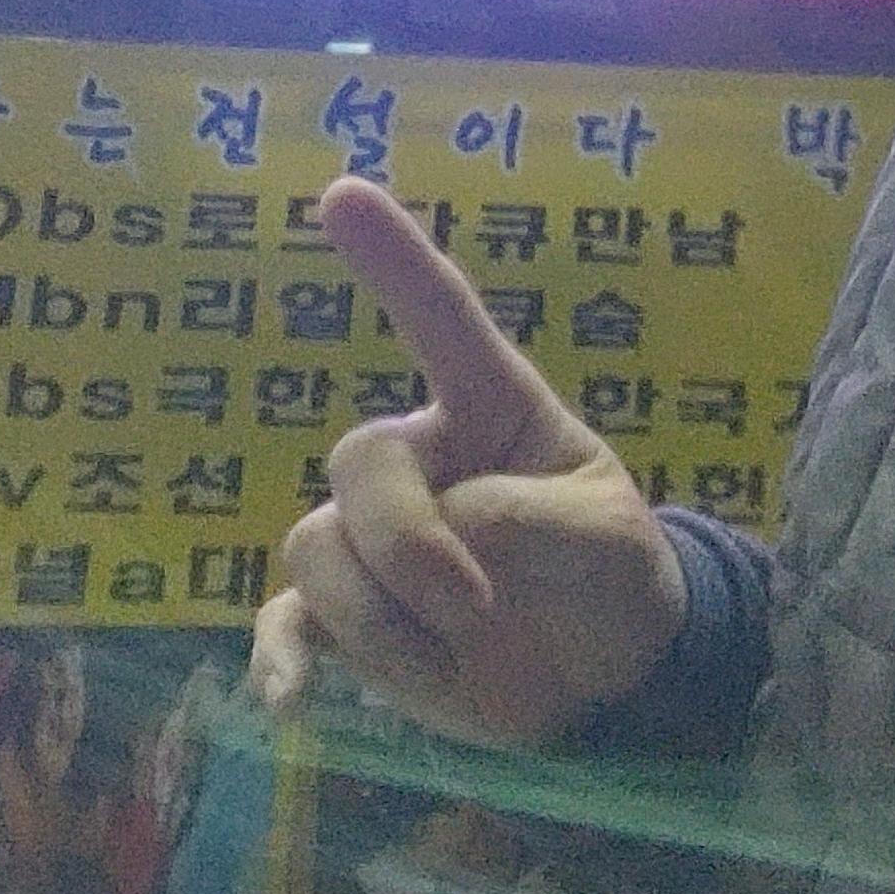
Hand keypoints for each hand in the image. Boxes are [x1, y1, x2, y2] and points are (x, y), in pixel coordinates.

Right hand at [252, 179, 687, 746]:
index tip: (339, 193)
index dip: (392, 258)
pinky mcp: (351, 621)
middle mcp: (423, 460)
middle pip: (359, 461)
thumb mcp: (609, 541)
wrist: (608, 682)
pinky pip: (286, 622)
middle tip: (477, 611)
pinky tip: (291, 700)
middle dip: (407, 544)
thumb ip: (535, 522)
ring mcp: (377, 541)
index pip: (439, 318)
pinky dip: (282, 658)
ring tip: (456, 660)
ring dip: (380, 620)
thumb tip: (451, 531)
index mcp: (492, 409)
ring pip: (317, 546)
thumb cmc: (613, 577)